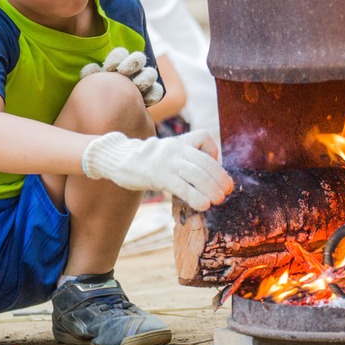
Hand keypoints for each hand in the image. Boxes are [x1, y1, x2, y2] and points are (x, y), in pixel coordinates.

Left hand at [80, 47, 164, 106]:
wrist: (106, 119)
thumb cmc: (97, 99)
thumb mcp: (91, 86)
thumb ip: (90, 76)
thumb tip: (92, 67)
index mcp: (118, 64)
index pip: (120, 54)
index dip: (117, 57)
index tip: (110, 67)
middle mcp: (133, 70)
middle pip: (138, 59)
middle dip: (133, 62)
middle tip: (123, 71)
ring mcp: (144, 82)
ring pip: (150, 73)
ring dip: (144, 77)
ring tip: (137, 85)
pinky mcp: (151, 96)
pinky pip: (156, 91)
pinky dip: (153, 94)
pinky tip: (146, 100)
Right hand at [82, 130, 232, 210]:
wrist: (117, 159)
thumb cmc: (145, 161)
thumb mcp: (167, 153)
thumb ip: (183, 159)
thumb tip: (203, 178)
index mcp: (179, 141)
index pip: (204, 139)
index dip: (214, 155)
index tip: (217, 172)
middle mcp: (175, 148)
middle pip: (204, 161)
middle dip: (219, 177)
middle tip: (227, 191)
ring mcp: (167, 161)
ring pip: (197, 174)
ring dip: (211, 188)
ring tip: (219, 200)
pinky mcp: (159, 175)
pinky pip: (182, 186)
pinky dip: (196, 196)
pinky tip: (203, 205)